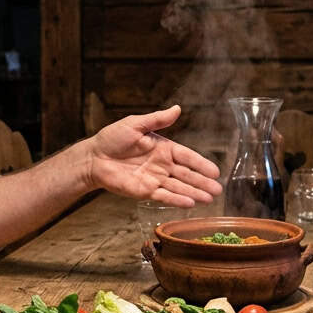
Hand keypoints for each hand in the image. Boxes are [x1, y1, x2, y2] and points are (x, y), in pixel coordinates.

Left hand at [85, 105, 221, 206]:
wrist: (93, 158)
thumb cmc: (112, 138)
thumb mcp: (135, 124)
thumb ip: (157, 120)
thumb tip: (177, 108)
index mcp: (163, 148)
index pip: (187, 157)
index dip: (201, 164)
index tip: (215, 171)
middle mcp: (162, 165)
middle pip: (187, 175)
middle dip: (203, 182)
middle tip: (219, 190)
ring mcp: (155, 179)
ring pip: (179, 187)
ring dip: (194, 193)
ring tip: (210, 199)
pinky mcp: (145, 191)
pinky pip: (164, 196)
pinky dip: (177, 200)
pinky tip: (190, 203)